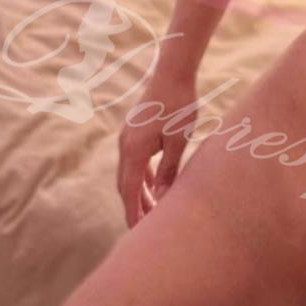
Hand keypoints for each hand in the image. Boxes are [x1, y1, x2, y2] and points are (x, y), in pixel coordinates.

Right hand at [117, 66, 197, 227]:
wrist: (173, 72)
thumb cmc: (179, 104)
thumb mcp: (178, 139)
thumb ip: (168, 169)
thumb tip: (161, 198)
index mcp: (133, 150)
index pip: (129, 191)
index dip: (133, 212)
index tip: (136, 233)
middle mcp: (125, 145)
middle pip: (126, 184)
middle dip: (135, 206)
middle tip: (147, 228)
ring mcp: (129, 137)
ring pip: (130, 172)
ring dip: (139, 191)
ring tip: (152, 209)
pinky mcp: (136, 130)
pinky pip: (135, 160)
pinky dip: (142, 175)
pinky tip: (153, 183)